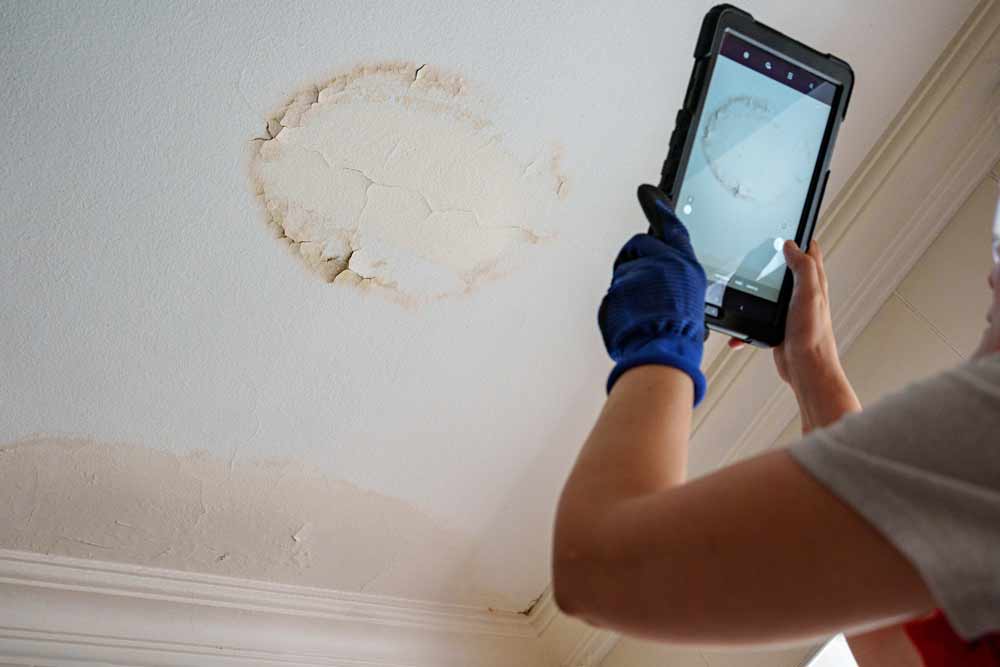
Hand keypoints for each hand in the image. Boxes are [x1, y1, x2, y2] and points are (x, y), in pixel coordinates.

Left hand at [598, 192, 707, 404]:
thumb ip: (670, 278)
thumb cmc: (678, 333)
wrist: (663, 348)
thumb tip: (654, 275)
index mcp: (686, 265)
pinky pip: (613, 291)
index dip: (659, 207)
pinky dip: (617, 304)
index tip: (646, 190)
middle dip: (635, 263)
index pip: (671, 228)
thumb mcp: (687, 298)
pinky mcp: (621, 281)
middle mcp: (666, 261)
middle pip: (639, 246)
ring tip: (642, 311)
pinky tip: (631, 317)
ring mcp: (642, 270)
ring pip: (624, 270)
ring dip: (627, 288)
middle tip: (643, 292)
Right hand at [727, 240, 838, 380]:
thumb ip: (802, 267)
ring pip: (769, 291)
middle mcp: (802, 294)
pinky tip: (737, 329)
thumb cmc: (812, 335)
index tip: (789, 224)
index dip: (801, 237)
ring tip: (740, 278)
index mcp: (813, 283)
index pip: (810, 252)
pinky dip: (746, 320)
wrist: (806, 369)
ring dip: (755, 287)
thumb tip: (792, 245)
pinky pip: (758, 317)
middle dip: (773, 257)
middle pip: (786, 268)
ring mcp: (789, 310)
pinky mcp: (777, 326)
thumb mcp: (809, 294)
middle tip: (758, 246)